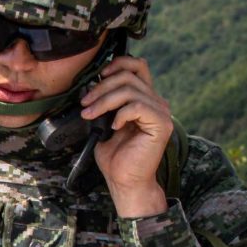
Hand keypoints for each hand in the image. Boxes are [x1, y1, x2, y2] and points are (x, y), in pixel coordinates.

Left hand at [78, 54, 175, 218]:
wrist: (124, 181)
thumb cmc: (116, 157)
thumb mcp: (104, 122)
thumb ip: (105, 102)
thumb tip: (91, 85)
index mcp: (144, 99)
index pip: (138, 66)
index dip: (117, 64)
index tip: (97, 76)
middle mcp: (156, 102)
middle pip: (128, 76)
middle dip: (101, 87)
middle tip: (85, 104)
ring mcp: (161, 112)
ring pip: (130, 90)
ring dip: (104, 101)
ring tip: (90, 115)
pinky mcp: (161, 124)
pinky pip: (138, 106)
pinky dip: (120, 114)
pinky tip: (113, 128)